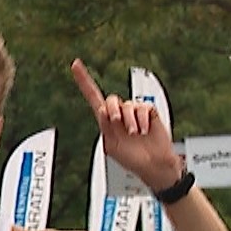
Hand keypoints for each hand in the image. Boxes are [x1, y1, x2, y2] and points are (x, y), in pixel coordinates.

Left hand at [71, 60, 184, 191]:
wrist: (154, 165)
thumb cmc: (132, 160)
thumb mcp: (112, 147)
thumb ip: (105, 128)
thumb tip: (103, 111)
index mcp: (107, 122)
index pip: (93, 98)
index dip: (84, 81)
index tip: (76, 65)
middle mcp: (120, 114)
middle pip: (111, 100)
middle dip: (113, 110)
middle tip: (117, 122)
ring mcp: (134, 113)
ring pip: (127, 105)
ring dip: (130, 120)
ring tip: (136, 133)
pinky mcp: (149, 112)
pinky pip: (143, 108)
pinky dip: (143, 120)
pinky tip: (145, 130)